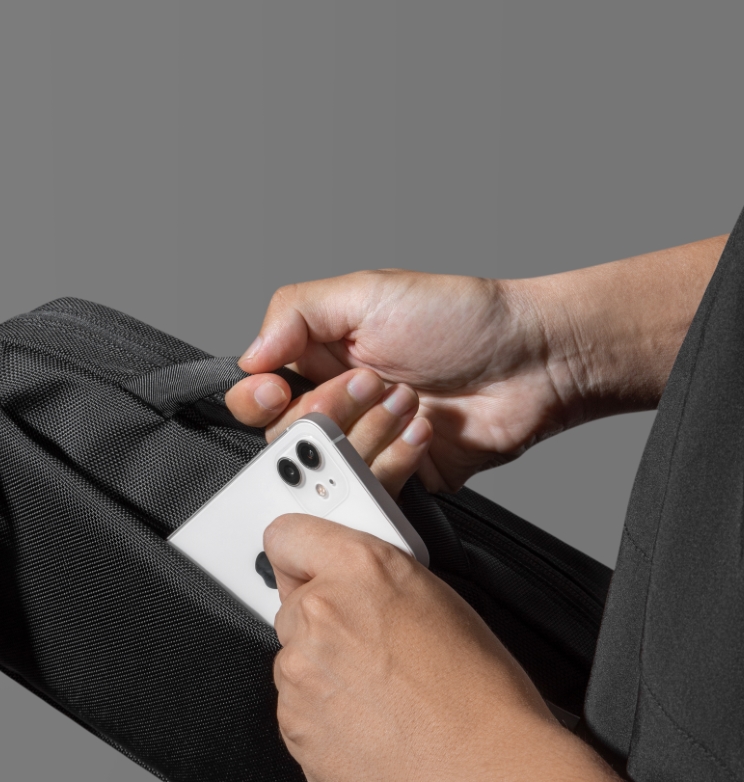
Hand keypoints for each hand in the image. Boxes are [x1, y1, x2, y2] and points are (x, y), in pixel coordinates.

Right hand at [225, 241, 727, 492]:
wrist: (534, 361)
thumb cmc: (461, 317)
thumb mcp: (367, 291)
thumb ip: (295, 312)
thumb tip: (248, 356)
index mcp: (320, 354)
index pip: (258, 389)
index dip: (259, 396)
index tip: (277, 391)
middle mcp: (336, 401)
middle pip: (284, 435)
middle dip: (323, 414)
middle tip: (368, 386)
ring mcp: (366, 441)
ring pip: (325, 467)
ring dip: (366, 433)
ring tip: (409, 402)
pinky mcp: (397, 477)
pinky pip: (369, 490)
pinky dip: (394, 461)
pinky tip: (424, 431)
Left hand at [265, 513, 556, 781]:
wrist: (483, 774)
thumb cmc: (480, 697)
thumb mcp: (440, 600)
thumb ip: (378, 583)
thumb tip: (357, 589)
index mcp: (359, 569)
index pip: (288, 535)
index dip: (301, 553)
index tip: (307, 563)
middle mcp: (318, 615)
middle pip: (294, 606)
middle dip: (326, 624)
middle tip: (376, 651)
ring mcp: (298, 673)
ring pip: (297, 663)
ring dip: (326, 676)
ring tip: (386, 699)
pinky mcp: (292, 725)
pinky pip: (299, 712)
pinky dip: (326, 720)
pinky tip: (375, 728)